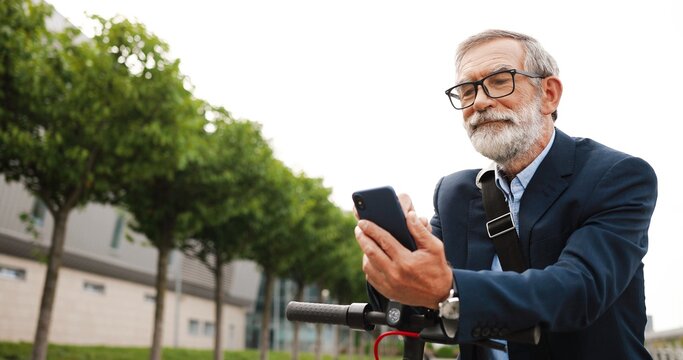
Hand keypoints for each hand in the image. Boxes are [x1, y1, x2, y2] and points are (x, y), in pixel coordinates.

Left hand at [355, 193, 452, 308]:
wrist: (440, 294)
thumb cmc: (437, 269)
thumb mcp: (434, 247)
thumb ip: (420, 231)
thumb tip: (410, 216)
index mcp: (405, 261)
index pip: (383, 241)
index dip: (371, 229)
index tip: (363, 222)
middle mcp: (395, 274)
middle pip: (371, 252)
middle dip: (362, 238)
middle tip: (359, 229)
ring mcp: (390, 285)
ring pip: (368, 266)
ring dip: (364, 252)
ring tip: (366, 243)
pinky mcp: (387, 292)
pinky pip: (371, 277)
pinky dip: (368, 266)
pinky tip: (371, 259)